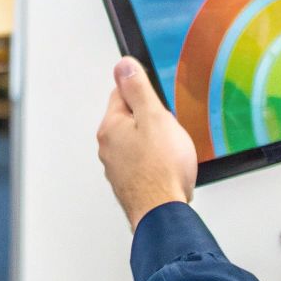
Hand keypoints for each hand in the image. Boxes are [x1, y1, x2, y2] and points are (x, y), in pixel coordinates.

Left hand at [97, 57, 197, 229]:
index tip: (157, 101)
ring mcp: (118, 168)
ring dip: (156, 144)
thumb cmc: (161, 170)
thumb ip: (138, 89)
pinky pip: (145, 164)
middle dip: (153, 121)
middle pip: (132, 119)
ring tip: (171, 154)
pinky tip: (169, 170)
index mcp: (111, 127)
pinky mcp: (130, 184)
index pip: (121, 93)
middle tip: (169, 131)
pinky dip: (157, 164)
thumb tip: (123, 66)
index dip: (144, 93)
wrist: (164, 214)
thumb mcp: (154, 117)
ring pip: (139, 143)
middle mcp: (109, 147)